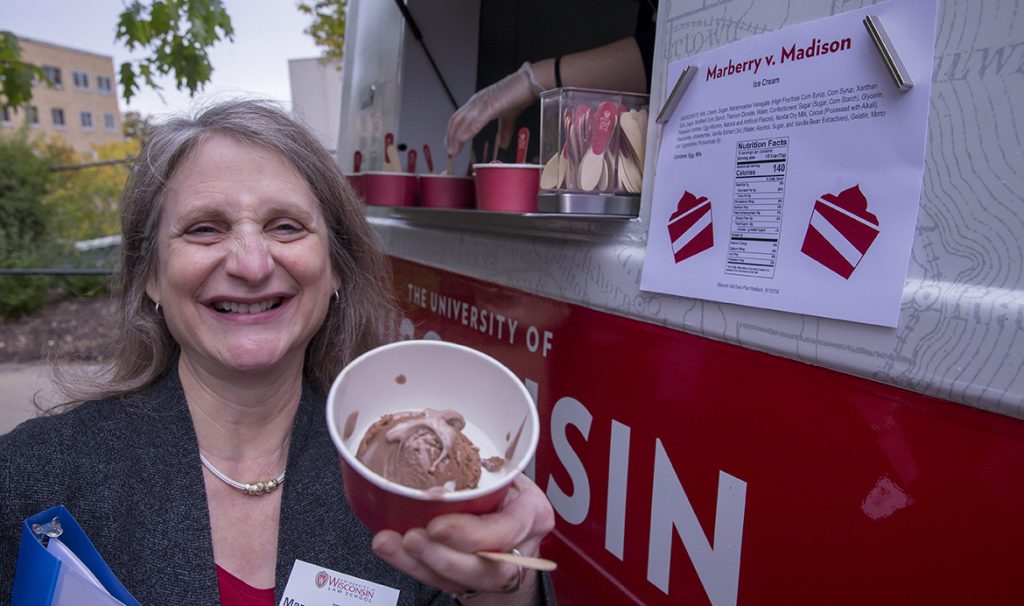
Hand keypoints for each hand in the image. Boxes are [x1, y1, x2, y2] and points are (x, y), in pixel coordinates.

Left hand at [371, 474, 554, 603]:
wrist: (509, 519)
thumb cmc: (506, 487)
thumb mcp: (505, 469)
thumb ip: (482, 465)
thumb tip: (438, 430)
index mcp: (532, 514)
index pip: (507, 530)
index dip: (472, 534)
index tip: (436, 525)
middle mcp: (520, 548)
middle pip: (487, 568)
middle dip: (443, 557)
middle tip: (410, 538)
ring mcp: (497, 570)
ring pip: (461, 581)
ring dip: (420, 564)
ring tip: (391, 544)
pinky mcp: (472, 583)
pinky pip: (442, 582)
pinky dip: (413, 567)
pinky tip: (393, 551)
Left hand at [445, 62, 541, 156]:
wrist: (529, 83)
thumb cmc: (519, 94)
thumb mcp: (509, 116)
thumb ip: (505, 130)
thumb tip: (504, 144)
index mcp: (478, 103)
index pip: (459, 118)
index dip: (452, 131)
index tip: (451, 144)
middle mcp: (476, 102)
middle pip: (456, 120)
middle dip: (450, 136)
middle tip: (449, 151)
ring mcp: (482, 103)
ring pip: (462, 121)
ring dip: (455, 137)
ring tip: (452, 150)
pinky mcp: (490, 106)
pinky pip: (475, 121)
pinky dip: (467, 132)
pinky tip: (462, 141)